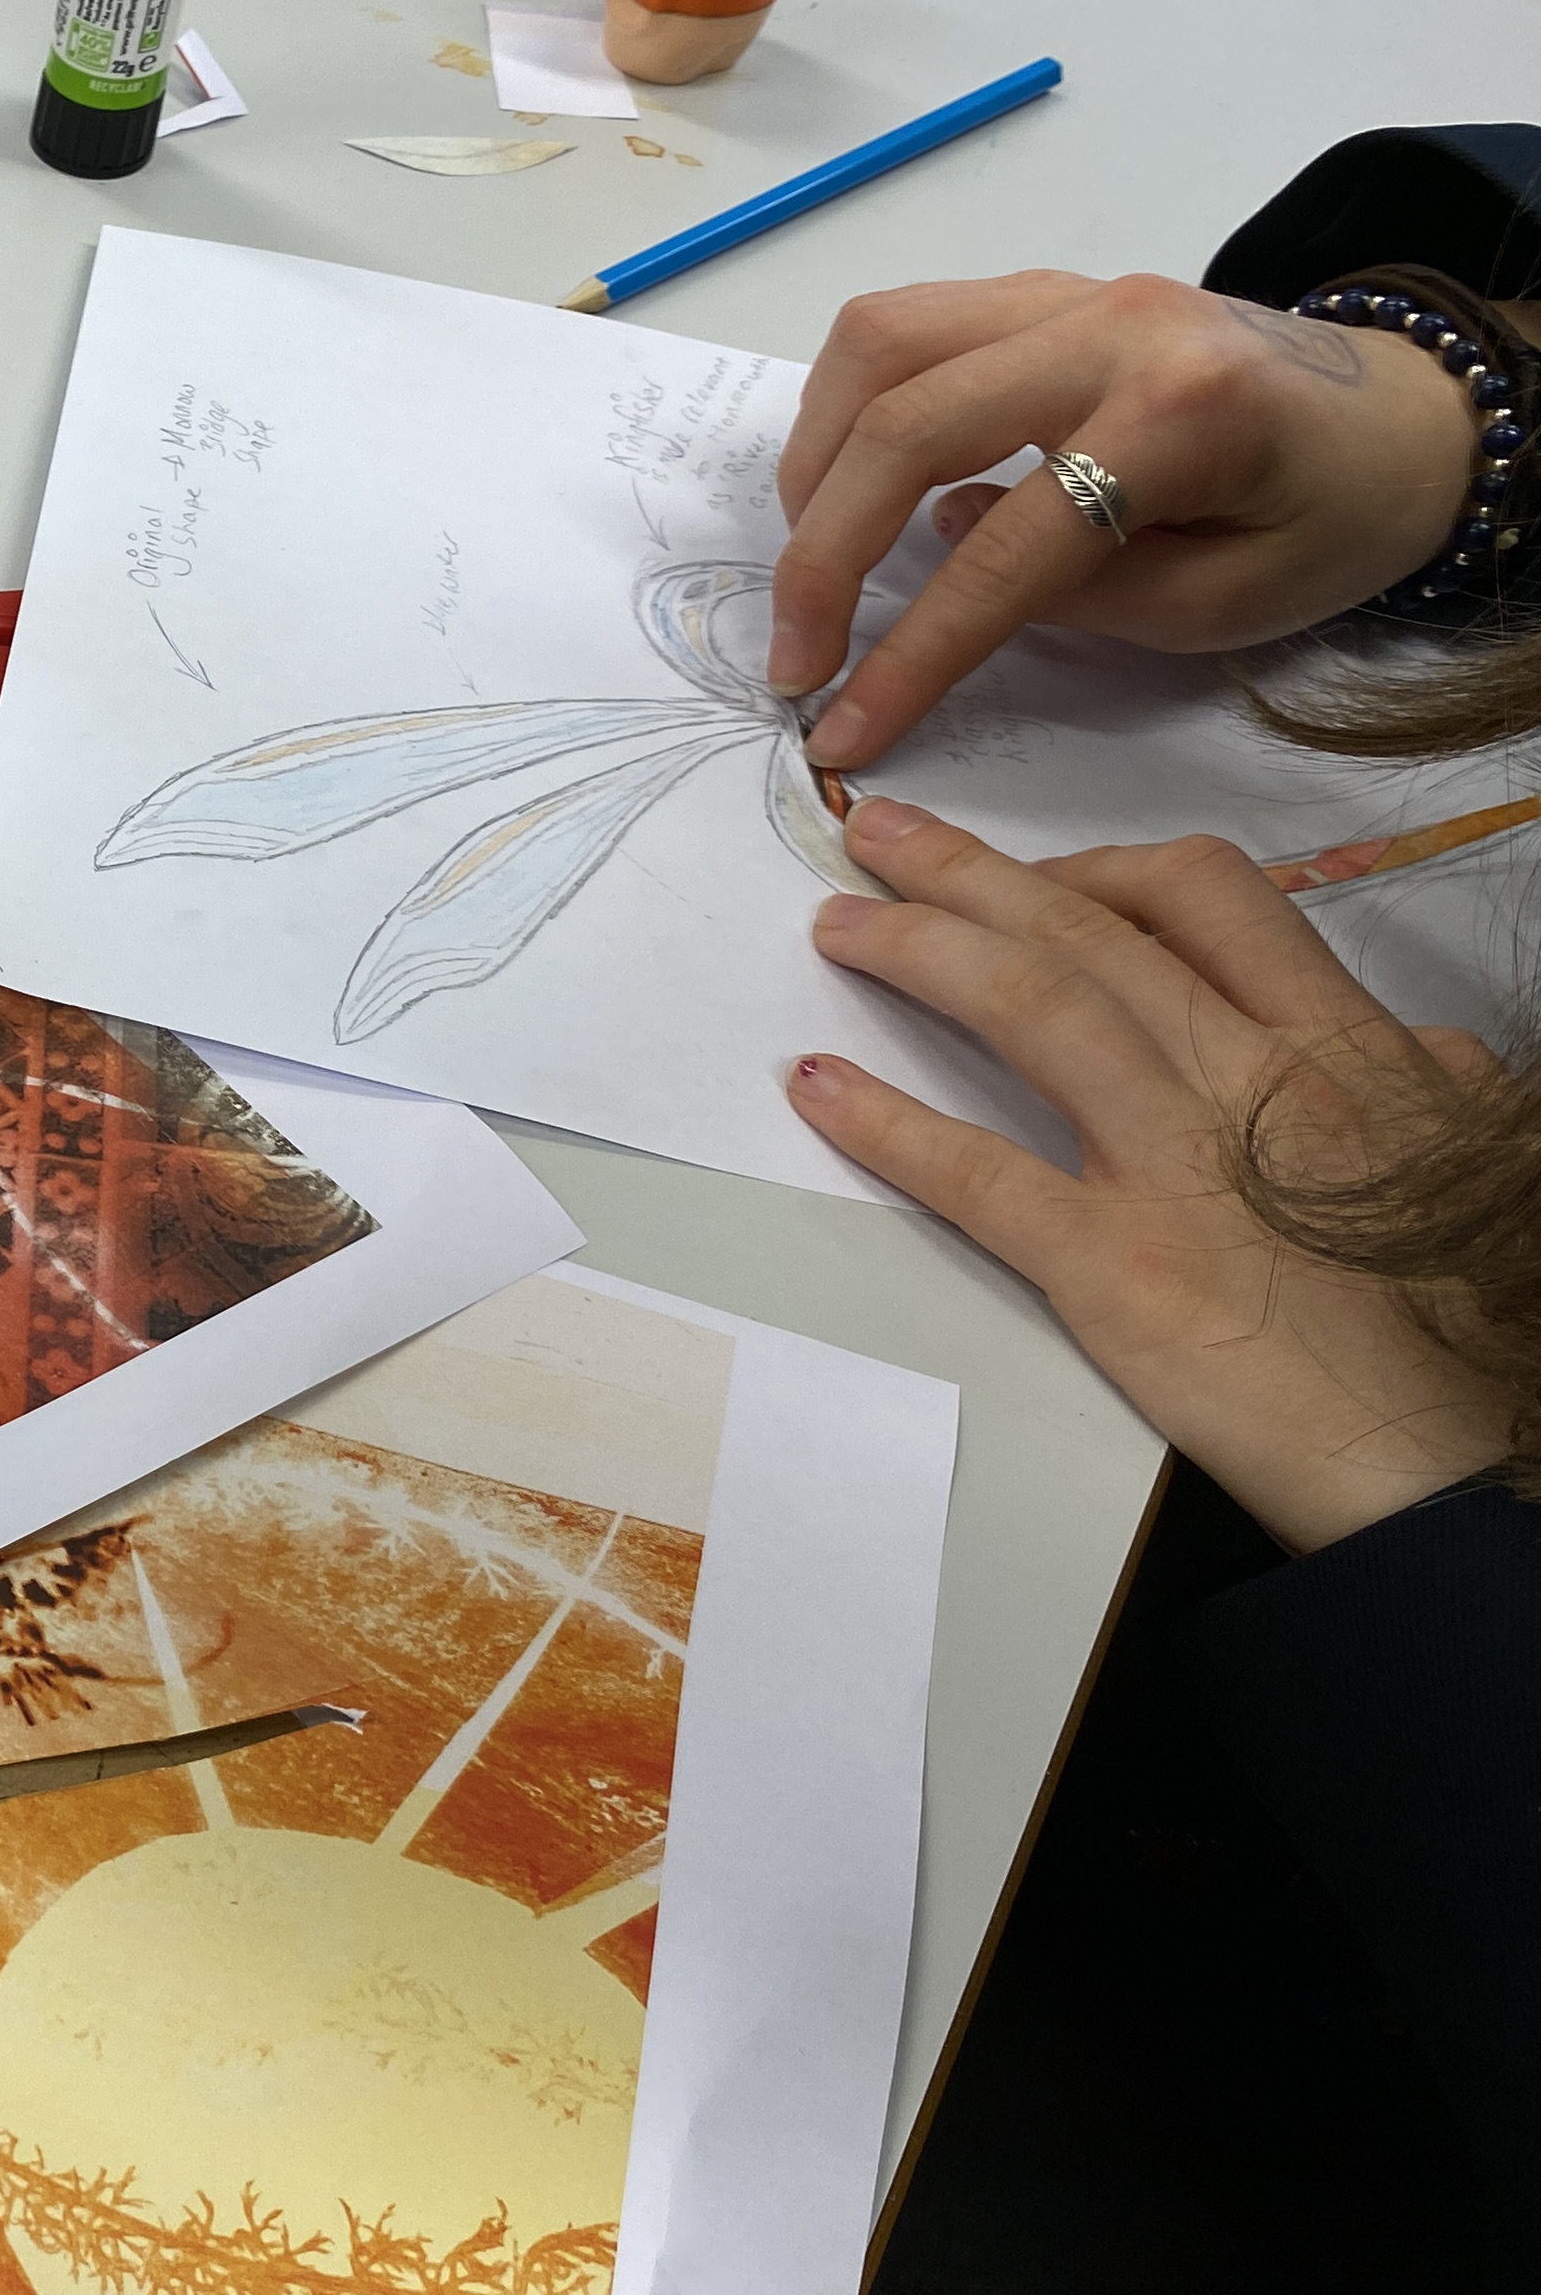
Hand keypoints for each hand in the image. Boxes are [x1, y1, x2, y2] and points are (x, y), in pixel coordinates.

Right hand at [768, 272, 1475, 769]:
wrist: (1409, 411)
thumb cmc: (1336, 518)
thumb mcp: (1232, 602)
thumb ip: (1085, 593)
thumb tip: (941, 555)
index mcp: (1185, 414)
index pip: (1007, 548)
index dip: (911, 652)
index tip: (841, 727)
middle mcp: (1114, 326)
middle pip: (906, 425)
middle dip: (821, 559)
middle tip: (794, 658)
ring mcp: (1069, 292)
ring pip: (876, 346)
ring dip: (816, 461)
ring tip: (811, 555)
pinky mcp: (1041, 291)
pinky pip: (901, 325)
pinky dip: (848, 408)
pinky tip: (850, 480)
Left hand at [788, 799, 1508, 1551]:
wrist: (1460, 1455)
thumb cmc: (1474, 1317)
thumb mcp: (1475, 1153)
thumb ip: (1418, 1079)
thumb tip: (1397, 1036)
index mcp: (1344, 1047)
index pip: (1207, 899)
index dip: (1098, 866)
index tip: (1032, 872)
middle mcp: (1255, 1082)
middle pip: (1092, 931)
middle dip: (971, 873)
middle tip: (880, 839)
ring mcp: (1180, 1170)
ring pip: (1034, 1007)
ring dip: (918, 948)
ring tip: (838, 927)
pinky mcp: (1119, 1271)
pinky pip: (980, 1175)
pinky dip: (886, 1121)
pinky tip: (818, 1086)